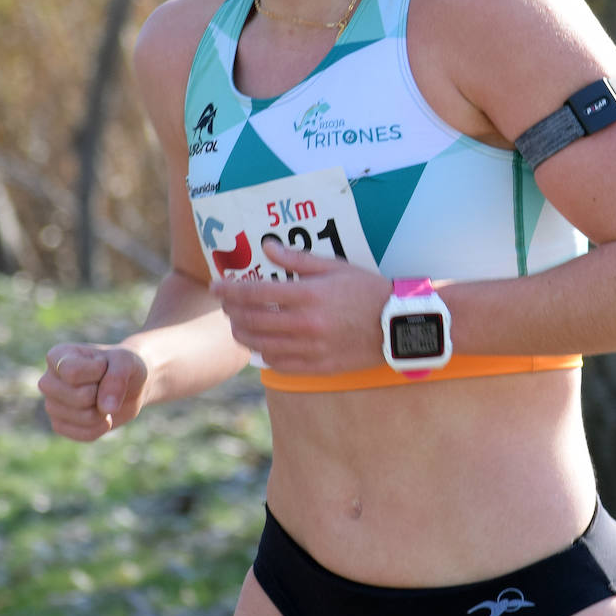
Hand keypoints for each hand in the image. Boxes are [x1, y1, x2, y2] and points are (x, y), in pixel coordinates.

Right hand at [39, 343, 147, 441]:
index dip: (96, 372)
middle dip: (100, 393)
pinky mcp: (60, 425)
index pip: (72, 372)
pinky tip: (103, 417)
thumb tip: (106, 409)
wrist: (130, 385)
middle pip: (78, 397)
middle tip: (104, 385)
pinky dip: (101, 427)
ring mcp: (51, 404)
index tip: (104, 365)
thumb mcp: (127, 361)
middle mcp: (49, 380)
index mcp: (58, 356)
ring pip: (82, 417)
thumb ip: (117, 378)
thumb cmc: (123, 366)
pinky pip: (83, 434)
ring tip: (102, 399)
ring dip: (102, 410)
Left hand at [210, 240, 389, 374]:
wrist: (398, 325)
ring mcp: (311, 349)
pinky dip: (264, 355)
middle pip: (252, 320)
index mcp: (308, 295)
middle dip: (231, 312)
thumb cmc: (369, 291)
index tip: (217, 287)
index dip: (230, 290)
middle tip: (227, 305)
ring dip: (243, 335)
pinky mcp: (318, 367)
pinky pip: (280, 364)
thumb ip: (298, 260)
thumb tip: (268, 248)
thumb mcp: (336, 267)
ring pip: (261, 345)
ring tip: (239, 325)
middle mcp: (305, 324)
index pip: (255, 293)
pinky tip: (262, 346)